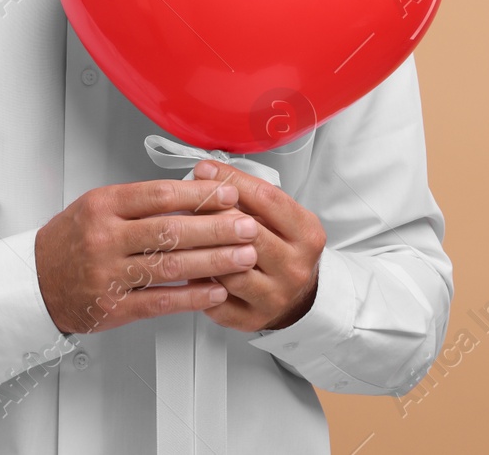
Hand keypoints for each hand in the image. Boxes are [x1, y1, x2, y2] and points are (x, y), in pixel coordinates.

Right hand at [35, 178, 262, 335]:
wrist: (36, 282)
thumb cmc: (70, 241)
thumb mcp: (95, 207)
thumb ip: (138, 202)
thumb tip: (191, 195)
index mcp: (102, 206)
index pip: (158, 195)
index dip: (198, 195)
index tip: (228, 194)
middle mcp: (105, 238)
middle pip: (170, 230)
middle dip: (216, 228)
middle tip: (247, 226)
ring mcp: (109, 275)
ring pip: (171, 266)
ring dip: (214, 261)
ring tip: (244, 256)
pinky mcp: (114, 307)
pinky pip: (161, 301)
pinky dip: (192, 297)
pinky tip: (216, 291)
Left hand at [190, 159, 325, 331]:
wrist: (299, 297)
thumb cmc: (285, 250)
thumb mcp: (285, 218)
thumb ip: (254, 197)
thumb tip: (210, 175)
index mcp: (307, 235)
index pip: (266, 199)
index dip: (231, 180)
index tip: (206, 170)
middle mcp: (294, 268)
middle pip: (247, 233)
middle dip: (211, 211)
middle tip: (186, 198)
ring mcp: (274, 297)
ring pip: (229, 269)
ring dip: (202, 248)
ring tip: (182, 231)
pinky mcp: (251, 319)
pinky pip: (216, 300)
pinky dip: (198, 282)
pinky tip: (187, 265)